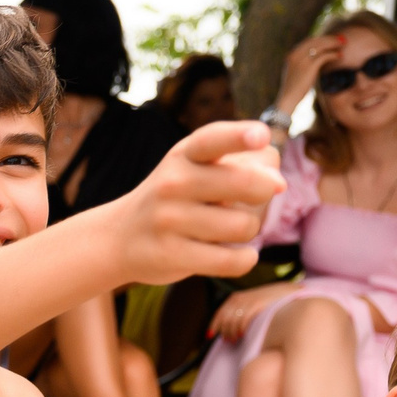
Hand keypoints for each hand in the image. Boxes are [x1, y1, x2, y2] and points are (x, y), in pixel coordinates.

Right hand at [102, 120, 284, 284]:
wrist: (119, 237)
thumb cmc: (177, 198)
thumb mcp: (198, 168)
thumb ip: (245, 163)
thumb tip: (277, 182)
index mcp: (184, 155)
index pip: (213, 140)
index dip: (240, 137)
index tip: (261, 135)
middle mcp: (173, 183)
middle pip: (248, 184)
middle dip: (265, 193)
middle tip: (255, 199)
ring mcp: (169, 220)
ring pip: (244, 226)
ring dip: (249, 230)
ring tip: (229, 229)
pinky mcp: (171, 255)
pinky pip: (232, 260)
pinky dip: (244, 259)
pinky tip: (236, 254)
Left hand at [209, 283, 298, 341]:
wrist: (287, 293)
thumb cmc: (269, 302)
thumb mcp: (251, 303)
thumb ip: (240, 312)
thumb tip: (228, 329)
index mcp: (235, 297)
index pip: (220, 313)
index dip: (214, 325)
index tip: (209, 336)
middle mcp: (239, 298)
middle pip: (224, 319)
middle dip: (224, 331)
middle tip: (228, 341)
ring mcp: (248, 301)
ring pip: (232, 321)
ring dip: (231, 332)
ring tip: (234, 340)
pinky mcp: (257, 304)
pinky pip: (243, 319)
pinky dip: (240, 328)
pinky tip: (242, 334)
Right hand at [277, 32, 344, 115]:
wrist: (288, 99)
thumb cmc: (293, 88)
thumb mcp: (296, 72)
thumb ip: (303, 62)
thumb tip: (316, 58)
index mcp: (292, 54)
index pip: (309, 40)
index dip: (322, 38)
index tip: (331, 39)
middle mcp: (296, 54)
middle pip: (316, 41)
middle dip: (330, 39)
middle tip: (341, 39)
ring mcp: (302, 59)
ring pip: (321, 46)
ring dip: (333, 44)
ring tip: (343, 45)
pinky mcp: (309, 66)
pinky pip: (325, 56)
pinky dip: (333, 55)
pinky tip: (340, 56)